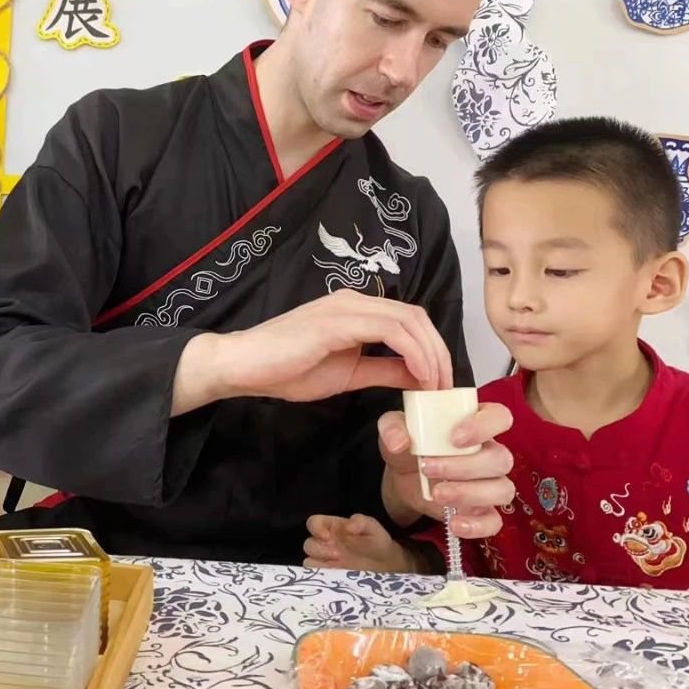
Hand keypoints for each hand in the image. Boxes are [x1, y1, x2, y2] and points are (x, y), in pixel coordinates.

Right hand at [173, 292, 452, 414]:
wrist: (243, 366)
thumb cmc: (286, 370)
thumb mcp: (348, 374)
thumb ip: (383, 371)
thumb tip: (419, 377)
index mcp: (357, 311)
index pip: (410, 321)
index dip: (433, 349)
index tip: (440, 384)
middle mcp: (355, 301)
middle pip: (417, 316)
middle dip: (439, 351)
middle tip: (446, 387)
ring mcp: (346, 307)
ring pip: (409, 320)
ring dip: (431, 354)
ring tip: (436, 386)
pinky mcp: (338, 321)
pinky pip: (391, 331)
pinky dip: (412, 353)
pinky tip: (418, 377)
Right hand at [303, 514, 418, 572]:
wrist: (388, 564)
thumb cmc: (376, 541)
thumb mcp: (372, 527)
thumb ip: (361, 521)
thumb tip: (348, 526)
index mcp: (332, 527)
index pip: (313, 523)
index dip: (316, 528)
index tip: (327, 536)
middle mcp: (325, 543)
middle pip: (309, 544)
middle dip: (320, 549)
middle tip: (337, 555)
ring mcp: (326, 561)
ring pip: (309, 561)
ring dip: (319, 563)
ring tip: (338, 566)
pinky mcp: (330, 576)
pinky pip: (315, 577)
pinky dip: (320, 577)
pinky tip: (334, 577)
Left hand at [378, 402, 514, 539]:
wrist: (404, 478)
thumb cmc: (410, 444)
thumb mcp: (395, 429)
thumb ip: (392, 427)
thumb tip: (399, 442)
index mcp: (476, 424)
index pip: (499, 417)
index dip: (484, 426)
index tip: (455, 438)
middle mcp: (490, 452)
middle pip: (500, 459)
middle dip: (465, 466)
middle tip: (428, 467)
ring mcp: (490, 483)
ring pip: (501, 489)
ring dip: (469, 493)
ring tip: (437, 494)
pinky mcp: (482, 511)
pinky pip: (494, 522)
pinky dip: (477, 526)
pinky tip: (454, 523)